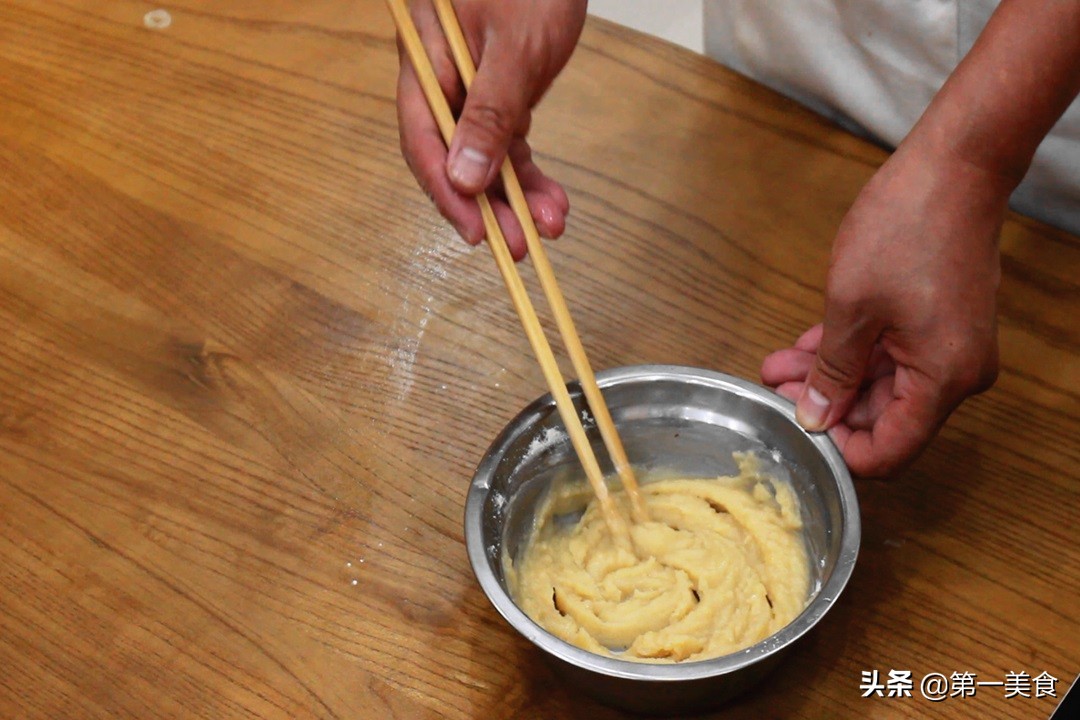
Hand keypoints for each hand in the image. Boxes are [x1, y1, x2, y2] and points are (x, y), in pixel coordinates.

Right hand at [396, 0, 586, 257]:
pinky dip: (529, 172)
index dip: (446, 190)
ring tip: (549, 226)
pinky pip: (508, 142)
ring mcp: (471, 88)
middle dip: (487, 204)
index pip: (424, 138)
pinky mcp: (500, 93)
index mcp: (428, 59)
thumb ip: (490, 111)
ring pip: (484, 156)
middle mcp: (443, 79)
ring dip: (516, 195)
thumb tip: (465, 178)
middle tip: (520, 243)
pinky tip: (551, 200)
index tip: (475, 231)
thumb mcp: (517, 47)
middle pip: (453, 155)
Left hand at [761, 140, 1009, 475]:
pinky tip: (805, 345)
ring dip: (829, 376)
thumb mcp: (851, 308)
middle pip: (883, 419)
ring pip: (880, 386)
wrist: (954, 167)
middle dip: (825, 405)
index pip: (889, 452)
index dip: (839, 448)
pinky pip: (892, 357)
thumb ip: (832, 372)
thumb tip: (816, 417)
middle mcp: (957, 375)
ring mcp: (951, 349)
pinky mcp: (941, 327)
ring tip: (776, 364)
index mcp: (943, 380)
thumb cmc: (906, 228)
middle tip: (773, 384)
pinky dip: (851, 353)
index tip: (796, 425)